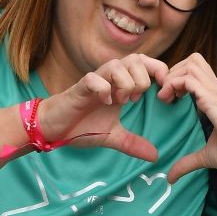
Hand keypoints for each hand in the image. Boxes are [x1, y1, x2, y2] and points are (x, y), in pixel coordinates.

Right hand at [31, 55, 168, 161]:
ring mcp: (94, 81)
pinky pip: (94, 79)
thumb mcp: (112, 136)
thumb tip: (155, 156)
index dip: (158, 70)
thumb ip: (133, 143)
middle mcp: (109, 78)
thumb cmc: (82, 125)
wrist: (54, 128)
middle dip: (142, 80)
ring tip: (120, 102)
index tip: (162, 92)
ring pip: (117, 65)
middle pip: (135, 59)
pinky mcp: (79, 88)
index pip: (144, 62)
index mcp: (120, 84)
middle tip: (134, 100)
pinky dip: (103, 89)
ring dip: (124, 84)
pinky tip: (105, 103)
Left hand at [157, 54, 216, 180]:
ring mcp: (216, 93)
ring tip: (166, 96)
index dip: (178, 76)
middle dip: (174, 71)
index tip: (168, 96)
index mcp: (215, 97)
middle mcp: (216, 90)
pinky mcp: (214, 100)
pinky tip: (170, 100)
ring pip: (191, 64)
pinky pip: (190, 79)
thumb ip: (187, 162)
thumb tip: (171, 177)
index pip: (196, 69)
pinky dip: (176, 84)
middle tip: (165, 93)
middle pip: (193, 59)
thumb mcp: (205, 156)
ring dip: (173, 76)